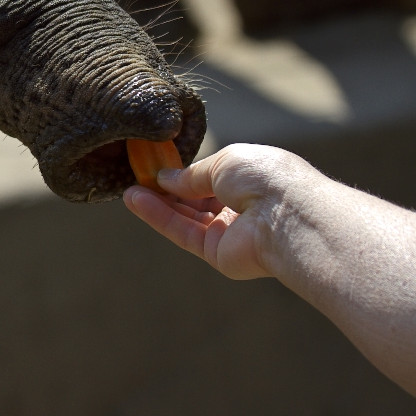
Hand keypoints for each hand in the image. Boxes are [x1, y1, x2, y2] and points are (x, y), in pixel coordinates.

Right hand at [123, 143, 295, 279]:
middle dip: (166, 189)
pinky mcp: (217, 253)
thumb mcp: (224, 161)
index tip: (155, 164)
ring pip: (185, 217)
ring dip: (156, 203)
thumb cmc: (265, 178)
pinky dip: (159, 217)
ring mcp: (229, 232)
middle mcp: (240, 207)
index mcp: (249, 179)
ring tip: (129, 190)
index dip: (183, 172)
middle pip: (194, 200)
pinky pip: (183, 233)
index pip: (209, 177)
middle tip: (137, 177)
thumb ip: (192, 173)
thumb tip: (165, 177)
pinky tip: (137, 201)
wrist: (287, 216)